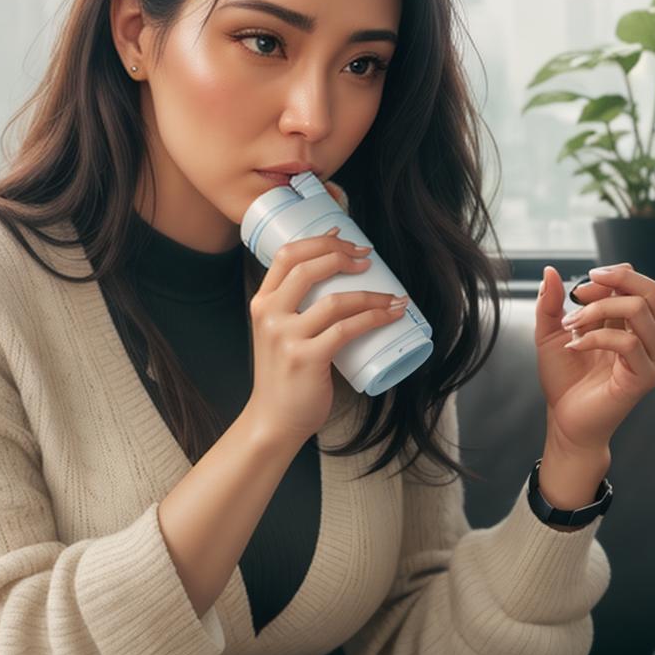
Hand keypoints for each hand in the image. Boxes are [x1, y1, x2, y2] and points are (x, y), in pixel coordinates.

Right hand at [245, 227, 407, 443]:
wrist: (273, 419)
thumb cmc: (284, 376)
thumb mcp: (277, 334)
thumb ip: (294, 310)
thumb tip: (336, 283)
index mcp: (261, 303)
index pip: (287, 256)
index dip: (318, 240)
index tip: (343, 235)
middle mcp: (270, 315)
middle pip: (308, 266)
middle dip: (343, 255)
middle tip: (368, 259)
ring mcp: (287, 337)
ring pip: (335, 300)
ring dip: (371, 294)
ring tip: (392, 295)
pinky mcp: (307, 359)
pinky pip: (347, 329)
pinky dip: (375, 318)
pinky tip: (392, 314)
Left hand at [534, 262, 654, 451]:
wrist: (564, 419)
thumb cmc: (564, 378)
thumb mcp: (551, 332)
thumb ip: (550, 302)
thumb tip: (549, 270)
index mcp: (637, 324)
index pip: (640, 284)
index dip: (611, 277)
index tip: (578, 292)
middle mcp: (652, 338)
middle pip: (651, 290)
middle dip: (612, 283)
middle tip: (579, 296)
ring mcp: (654, 358)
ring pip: (638, 310)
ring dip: (596, 311)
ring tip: (571, 328)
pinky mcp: (646, 377)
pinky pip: (628, 342)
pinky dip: (595, 338)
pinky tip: (575, 347)